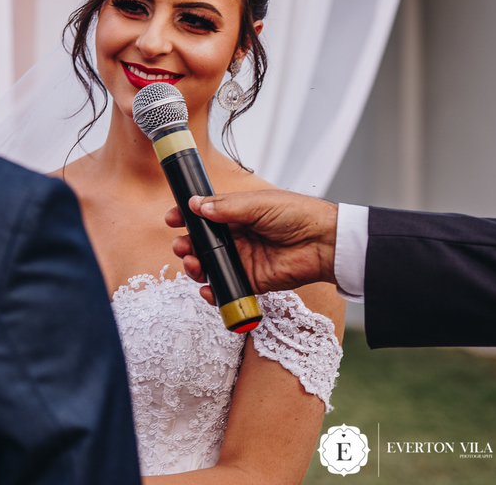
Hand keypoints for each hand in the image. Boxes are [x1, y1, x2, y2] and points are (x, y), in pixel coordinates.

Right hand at [165, 190, 337, 304]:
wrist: (323, 242)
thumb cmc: (295, 214)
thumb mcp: (257, 204)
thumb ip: (225, 207)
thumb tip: (196, 205)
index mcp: (235, 215)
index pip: (203, 216)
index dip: (185, 218)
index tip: (172, 219)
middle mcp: (235, 237)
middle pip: (201, 244)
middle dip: (186, 246)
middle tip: (182, 247)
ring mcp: (242, 260)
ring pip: (209, 266)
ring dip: (195, 267)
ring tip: (194, 265)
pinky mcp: (251, 281)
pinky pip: (226, 288)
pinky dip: (213, 292)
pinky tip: (208, 290)